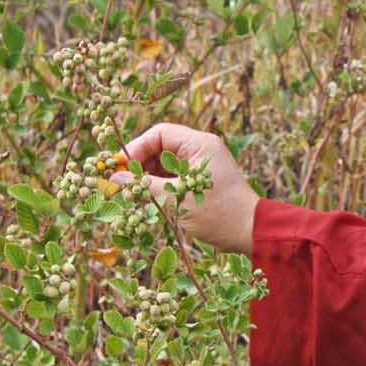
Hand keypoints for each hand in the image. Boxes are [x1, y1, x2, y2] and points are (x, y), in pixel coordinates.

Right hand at [109, 122, 259, 254]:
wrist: (250, 231)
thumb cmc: (217, 213)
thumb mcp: (176, 198)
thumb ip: (144, 185)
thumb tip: (115, 177)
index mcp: (200, 144)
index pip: (159, 134)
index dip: (137, 148)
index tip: (121, 167)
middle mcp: (202, 149)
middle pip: (161, 147)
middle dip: (141, 163)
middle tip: (123, 182)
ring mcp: (202, 164)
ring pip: (166, 163)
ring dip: (149, 176)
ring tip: (134, 193)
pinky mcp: (201, 180)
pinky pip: (175, 175)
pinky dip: (161, 184)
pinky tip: (148, 198)